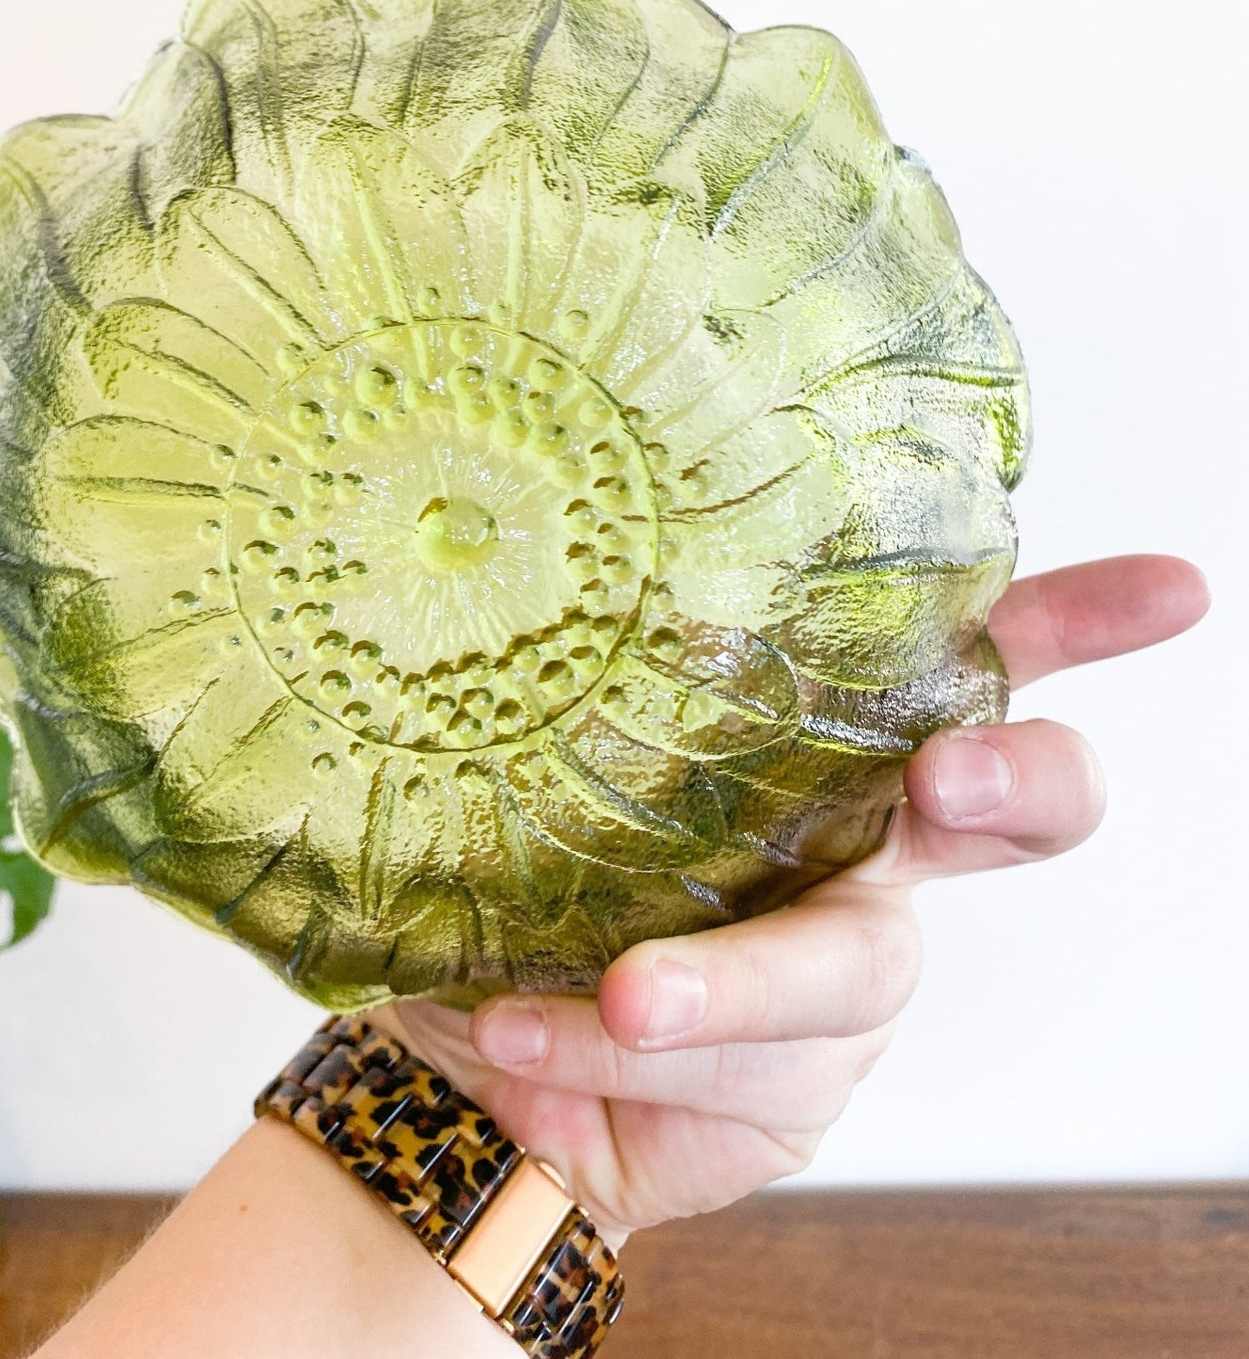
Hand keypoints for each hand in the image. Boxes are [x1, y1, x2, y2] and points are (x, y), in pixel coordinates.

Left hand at [379, 555, 1207, 1245]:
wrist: (468, 1056)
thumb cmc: (514, 862)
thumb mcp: (529, 749)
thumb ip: (557, 678)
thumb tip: (502, 546)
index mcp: (831, 744)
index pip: (984, 665)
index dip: (1085, 625)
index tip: (1174, 589)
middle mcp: (868, 852)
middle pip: (1017, 814)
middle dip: (1013, 788)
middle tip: (948, 785)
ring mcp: (843, 981)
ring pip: (844, 969)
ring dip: (728, 979)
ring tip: (622, 993)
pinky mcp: (796, 1097)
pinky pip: (729, 1073)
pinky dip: (605, 1049)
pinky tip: (520, 1036)